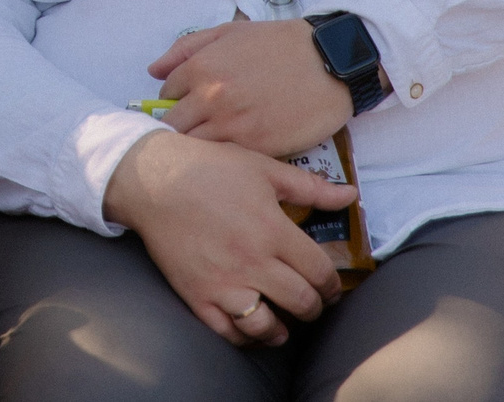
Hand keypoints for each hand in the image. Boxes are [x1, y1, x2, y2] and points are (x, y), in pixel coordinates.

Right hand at [101, 129, 353, 346]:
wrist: (152, 178)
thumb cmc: (209, 168)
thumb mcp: (263, 168)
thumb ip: (310, 186)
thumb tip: (351, 195)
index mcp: (273, 230)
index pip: (320, 272)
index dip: (332, 285)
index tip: (330, 287)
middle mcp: (252, 261)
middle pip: (301, 302)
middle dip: (314, 307)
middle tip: (312, 303)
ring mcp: (223, 282)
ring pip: (267, 326)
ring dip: (281, 329)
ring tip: (283, 323)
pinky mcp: (197, 294)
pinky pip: (228, 331)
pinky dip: (245, 335)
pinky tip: (251, 325)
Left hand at [149, 19, 354, 158]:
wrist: (330, 61)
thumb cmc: (279, 43)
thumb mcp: (228, 33)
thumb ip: (185, 49)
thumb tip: (153, 72)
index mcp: (199, 69)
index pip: (165, 97)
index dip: (173, 103)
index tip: (184, 109)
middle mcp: (209, 99)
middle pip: (173, 128)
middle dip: (179, 130)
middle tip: (194, 132)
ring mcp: (233, 127)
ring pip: (196, 148)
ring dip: (199, 148)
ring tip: (211, 144)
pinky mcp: (257, 148)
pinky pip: (227, 160)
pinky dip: (225, 159)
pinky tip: (233, 152)